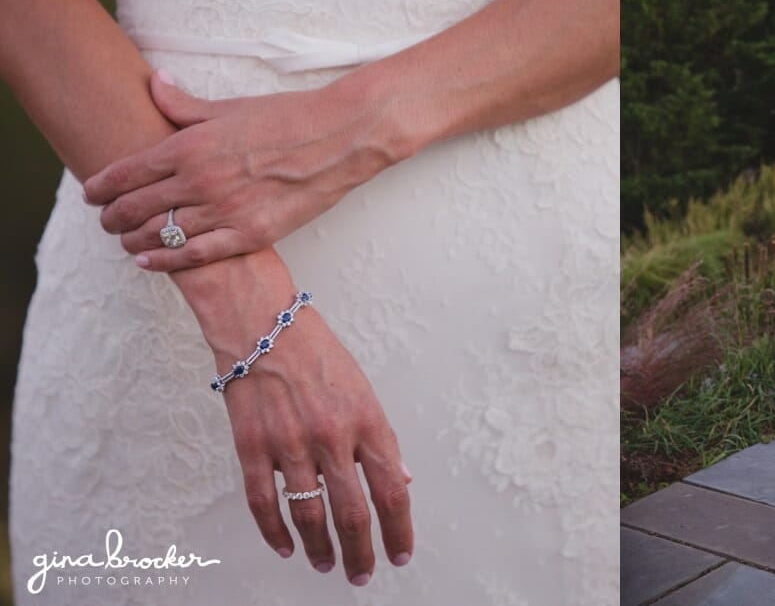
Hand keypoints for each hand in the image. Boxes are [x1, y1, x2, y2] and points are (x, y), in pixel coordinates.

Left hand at [83, 71, 390, 271]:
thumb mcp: (231, 106)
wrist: (341, 137)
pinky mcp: (251, 234)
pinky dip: (165, 262)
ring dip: (133, 241)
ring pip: (158, 236)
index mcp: (190, 145)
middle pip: (134, 208)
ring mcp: (224, 211)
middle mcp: (200, 181)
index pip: (125, 173)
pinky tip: (149, 262)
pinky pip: (194, 257)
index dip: (100, 187)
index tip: (91, 194)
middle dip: (111, 217)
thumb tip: (154, 82)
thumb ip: (184, 104)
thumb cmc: (289, 116)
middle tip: (106, 220)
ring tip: (126, 241)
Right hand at [177, 249, 413, 582]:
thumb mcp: (362, 388)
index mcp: (366, 419)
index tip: (400, 553)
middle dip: (361, 551)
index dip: (399, 528)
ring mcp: (289, 444)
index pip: (391, 489)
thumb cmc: (316, 351)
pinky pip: (263, 503)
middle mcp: (331, 436)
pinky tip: (287, 547)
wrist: (261, 323)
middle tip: (363, 573)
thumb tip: (400, 478)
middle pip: (352, 512)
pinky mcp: (251, 446)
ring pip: (309, 515)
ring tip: (327, 566)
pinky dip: (275, 532)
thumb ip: (380, 437)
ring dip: (320, 549)